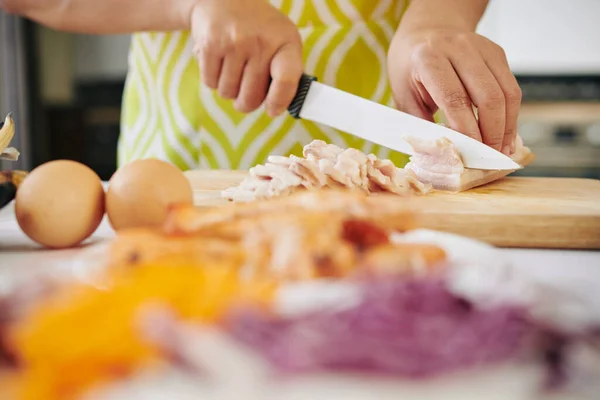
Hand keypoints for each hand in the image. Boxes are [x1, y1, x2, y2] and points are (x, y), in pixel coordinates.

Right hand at [191, 0, 302, 116]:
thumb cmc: (258, 28)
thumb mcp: (282, 41)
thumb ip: (287, 73)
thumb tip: (277, 107)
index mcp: (286, 42)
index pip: (286, 78)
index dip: (279, 101)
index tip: (272, 110)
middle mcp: (261, 42)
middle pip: (252, 97)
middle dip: (247, 102)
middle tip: (246, 92)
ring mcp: (234, 43)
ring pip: (228, 93)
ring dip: (228, 90)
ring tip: (233, 70)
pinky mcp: (210, 45)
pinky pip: (210, 83)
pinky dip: (213, 80)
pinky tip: (219, 63)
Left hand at [388, 27, 521, 154]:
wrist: (426, 31)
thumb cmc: (410, 67)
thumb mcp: (404, 94)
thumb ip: (420, 122)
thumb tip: (442, 153)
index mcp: (429, 58)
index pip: (455, 98)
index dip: (467, 129)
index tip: (472, 154)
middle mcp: (459, 48)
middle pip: (488, 95)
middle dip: (492, 132)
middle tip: (489, 158)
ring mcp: (482, 48)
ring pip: (506, 92)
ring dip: (507, 127)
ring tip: (501, 151)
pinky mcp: (497, 53)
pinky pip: (511, 88)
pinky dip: (511, 115)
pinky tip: (505, 134)